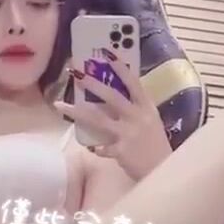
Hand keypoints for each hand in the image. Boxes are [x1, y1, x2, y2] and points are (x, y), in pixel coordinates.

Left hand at [58, 50, 171, 180]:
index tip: (107, 54)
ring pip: (97, 119)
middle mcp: (137, 117)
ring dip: (77, 111)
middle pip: (112, 96)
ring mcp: (128, 134)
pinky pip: (101, 147)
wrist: (164, 169)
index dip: (120, 68)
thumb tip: (113, 96)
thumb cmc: (156, 144)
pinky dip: (96, 147)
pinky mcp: (121, 151)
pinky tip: (92, 147)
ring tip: (59, 104)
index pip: (133, 83)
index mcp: (147, 107)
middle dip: (93, 84)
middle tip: (77, 74)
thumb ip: (136, 109)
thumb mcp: (151, 121)